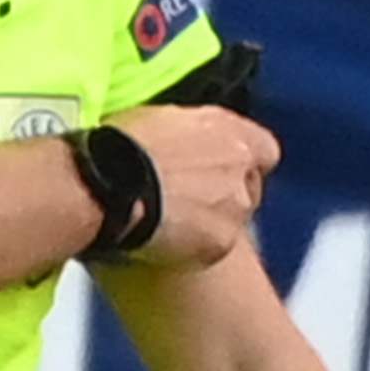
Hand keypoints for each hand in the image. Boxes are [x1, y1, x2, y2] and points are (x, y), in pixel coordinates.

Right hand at [117, 106, 277, 270]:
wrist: (107, 185)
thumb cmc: (115, 148)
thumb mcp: (153, 119)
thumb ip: (181, 132)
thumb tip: (171, 140)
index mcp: (226, 127)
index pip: (262, 149)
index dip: (242, 163)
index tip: (218, 170)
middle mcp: (240, 163)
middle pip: (247, 188)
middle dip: (221, 196)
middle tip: (184, 203)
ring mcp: (235, 205)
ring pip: (231, 221)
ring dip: (205, 224)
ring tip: (164, 226)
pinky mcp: (220, 242)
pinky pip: (210, 250)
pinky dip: (189, 250)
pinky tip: (158, 244)